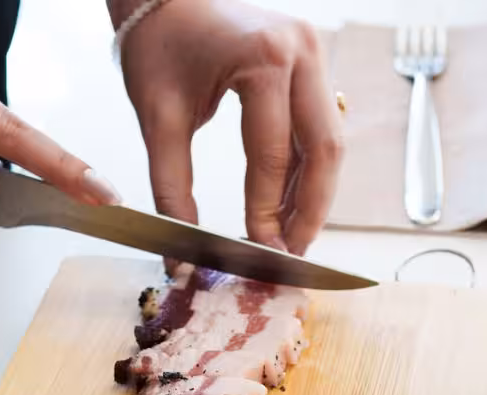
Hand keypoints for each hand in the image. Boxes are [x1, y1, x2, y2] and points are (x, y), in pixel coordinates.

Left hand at [117, 0, 343, 253]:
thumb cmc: (157, 46)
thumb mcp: (157, 120)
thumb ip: (171, 191)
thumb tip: (181, 256)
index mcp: (262, 59)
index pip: (273, 155)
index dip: (267, 213)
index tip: (260, 255)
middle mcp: (301, 51)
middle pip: (324, 149)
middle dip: (309, 211)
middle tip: (290, 256)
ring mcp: (313, 53)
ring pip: (329, 140)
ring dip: (312, 194)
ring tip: (288, 238)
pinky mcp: (312, 62)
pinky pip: (318, 126)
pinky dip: (304, 168)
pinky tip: (285, 205)